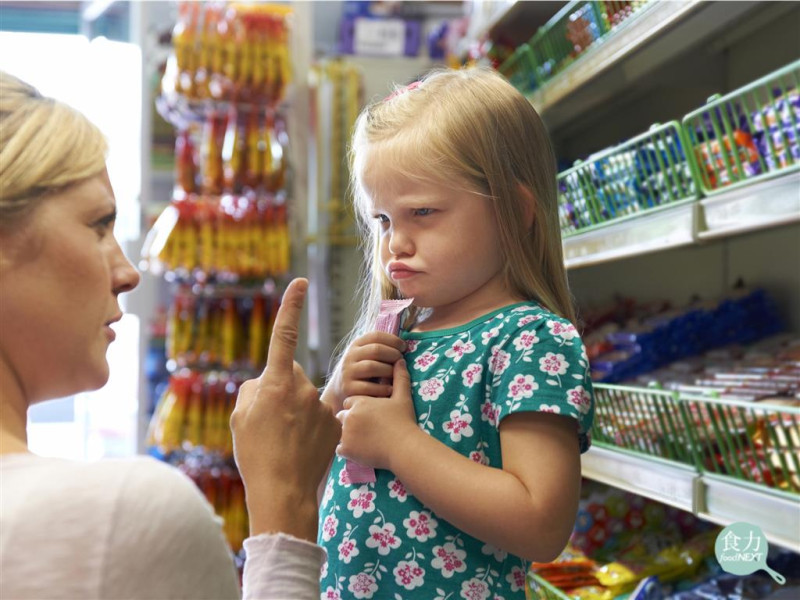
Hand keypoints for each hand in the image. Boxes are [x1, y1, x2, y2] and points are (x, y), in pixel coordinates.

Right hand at [231, 278, 340, 541]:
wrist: (283, 491)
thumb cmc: (255, 454)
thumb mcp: (241, 418)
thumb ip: (253, 390)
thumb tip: (266, 382)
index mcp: (276, 382)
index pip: (285, 335)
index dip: (291, 306)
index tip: (300, 282)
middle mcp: (303, 388)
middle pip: (290, 375)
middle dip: (281, 389)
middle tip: (269, 422)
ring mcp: (322, 405)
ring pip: (305, 397)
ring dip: (295, 411)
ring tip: (284, 441)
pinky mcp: (336, 422)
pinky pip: (319, 415)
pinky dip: (311, 426)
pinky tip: (302, 447)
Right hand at [324, 331, 405, 412]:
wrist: (340, 390)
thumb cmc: (363, 371)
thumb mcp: (367, 356)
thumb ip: (381, 349)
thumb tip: (404, 345)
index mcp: (356, 344)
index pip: (376, 336)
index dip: (393, 340)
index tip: (404, 347)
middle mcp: (350, 356)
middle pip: (376, 350)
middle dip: (393, 354)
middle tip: (402, 361)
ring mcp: (348, 372)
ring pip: (372, 367)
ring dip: (388, 371)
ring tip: (396, 376)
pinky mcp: (348, 388)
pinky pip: (368, 387)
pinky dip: (382, 388)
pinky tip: (390, 389)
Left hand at [336, 359, 419, 471]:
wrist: (404, 447)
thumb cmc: (404, 421)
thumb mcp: (402, 397)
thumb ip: (399, 377)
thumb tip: (400, 360)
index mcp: (359, 402)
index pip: (350, 402)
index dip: (358, 408)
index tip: (368, 414)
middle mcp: (349, 415)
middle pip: (342, 416)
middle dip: (351, 421)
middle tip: (365, 429)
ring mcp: (346, 433)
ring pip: (340, 432)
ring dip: (348, 435)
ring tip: (363, 440)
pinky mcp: (346, 449)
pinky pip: (339, 448)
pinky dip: (347, 450)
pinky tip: (360, 450)